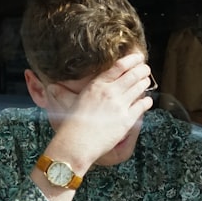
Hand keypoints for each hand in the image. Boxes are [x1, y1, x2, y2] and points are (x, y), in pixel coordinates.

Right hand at [49, 52, 154, 167]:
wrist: (76, 143)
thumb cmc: (72, 125)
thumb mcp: (74, 101)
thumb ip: (75, 92)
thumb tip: (54, 88)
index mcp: (96, 85)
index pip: (119, 66)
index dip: (132, 60)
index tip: (138, 57)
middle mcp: (110, 92)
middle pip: (133, 75)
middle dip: (142, 70)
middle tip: (146, 69)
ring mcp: (119, 105)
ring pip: (139, 88)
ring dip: (145, 83)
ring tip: (146, 81)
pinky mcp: (126, 120)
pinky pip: (142, 106)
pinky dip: (146, 101)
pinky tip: (147, 100)